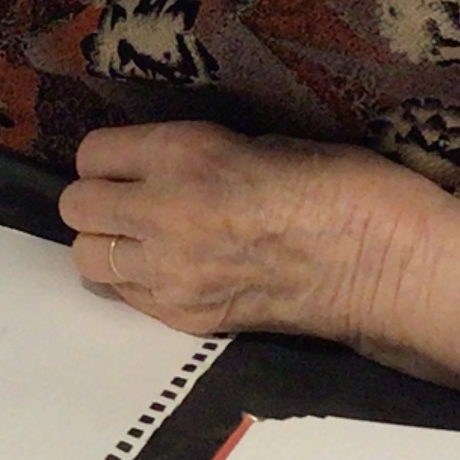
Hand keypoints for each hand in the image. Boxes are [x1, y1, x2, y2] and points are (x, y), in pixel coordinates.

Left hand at [58, 122, 459, 400]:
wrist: (382, 262)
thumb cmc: (339, 185)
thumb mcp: (259, 142)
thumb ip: (195, 156)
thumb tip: (155, 168)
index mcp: (185, 154)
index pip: (93, 154)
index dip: (110, 157)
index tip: (132, 161)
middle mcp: (163, 212)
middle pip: (77, 209)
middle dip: (98, 201)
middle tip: (132, 201)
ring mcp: (171, 272)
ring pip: (89, 260)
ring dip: (109, 245)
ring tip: (145, 239)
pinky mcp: (187, 317)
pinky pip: (127, 297)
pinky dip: (137, 282)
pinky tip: (173, 270)